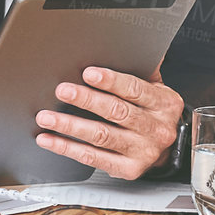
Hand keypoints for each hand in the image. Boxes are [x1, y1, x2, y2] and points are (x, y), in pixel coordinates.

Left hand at [34, 66, 182, 178]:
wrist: (168, 148)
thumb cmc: (152, 112)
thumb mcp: (154, 89)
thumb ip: (137, 71)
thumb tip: (112, 44)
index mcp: (164, 103)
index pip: (135, 89)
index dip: (111, 81)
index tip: (88, 73)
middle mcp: (157, 129)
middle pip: (116, 112)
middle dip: (86, 100)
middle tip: (62, 91)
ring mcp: (143, 151)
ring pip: (101, 136)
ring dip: (70, 125)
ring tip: (46, 117)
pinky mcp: (129, 169)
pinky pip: (93, 158)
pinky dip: (68, 148)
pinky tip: (50, 139)